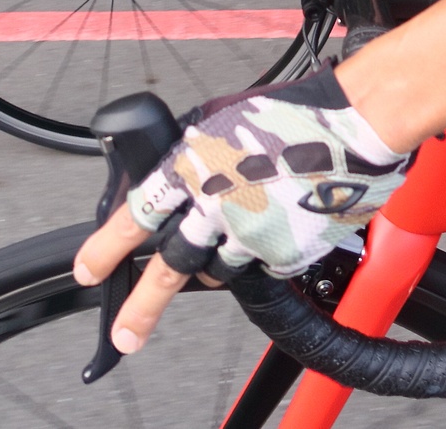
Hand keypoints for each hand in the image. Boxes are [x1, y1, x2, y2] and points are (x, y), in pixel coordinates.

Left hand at [72, 68, 409, 353]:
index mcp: (192, 165)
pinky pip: (263, 266)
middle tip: (126, 334)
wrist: (356, 124)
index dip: (106, 248)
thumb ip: (192, 152)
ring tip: (221, 253)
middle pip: (168, 269)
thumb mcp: (222, 117)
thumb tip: (174, 172)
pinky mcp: (287, 251)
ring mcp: (252, 234)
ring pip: (217, 270)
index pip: (134, 217)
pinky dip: (261, 252)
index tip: (89, 270)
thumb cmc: (296, 110)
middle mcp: (215, 206)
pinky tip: (275, 225)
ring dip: (212, 267)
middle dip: (142, 308)